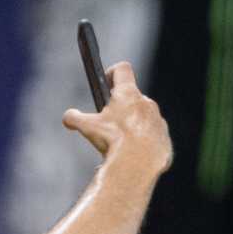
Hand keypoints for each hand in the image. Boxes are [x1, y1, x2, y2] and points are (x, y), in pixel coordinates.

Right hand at [62, 60, 172, 175]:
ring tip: (118, 143)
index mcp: (128, 94)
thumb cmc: (114, 140)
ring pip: (143, 118)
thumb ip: (74, 118)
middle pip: (132, 98)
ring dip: (131, 125)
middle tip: (107, 122)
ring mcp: (157, 119)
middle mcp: (146, 102)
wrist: (138, 163)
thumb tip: (68, 117)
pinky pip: (152, 136)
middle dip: (120, 107)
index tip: (105, 80)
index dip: (112, 72)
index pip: (122, 70)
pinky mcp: (163, 137)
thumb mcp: (87, 127)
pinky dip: (141, 142)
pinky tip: (131, 154)